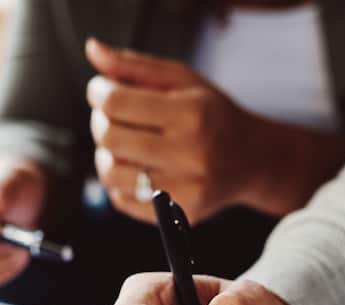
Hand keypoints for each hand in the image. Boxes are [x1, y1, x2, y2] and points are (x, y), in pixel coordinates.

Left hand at [86, 38, 262, 223]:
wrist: (251, 160)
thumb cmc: (213, 116)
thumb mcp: (184, 81)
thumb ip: (136, 66)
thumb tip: (93, 50)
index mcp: (191, 114)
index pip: (117, 103)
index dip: (98, 93)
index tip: (101, 91)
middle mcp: (190, 155)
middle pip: (110, 138)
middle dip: (100, 122)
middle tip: (110, 117)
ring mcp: (185, 189)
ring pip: (112, 174)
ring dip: (105, 156)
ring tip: (119, 145)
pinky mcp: (179, 214)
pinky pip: (123, 201)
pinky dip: (119, 184)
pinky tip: (134, 170)